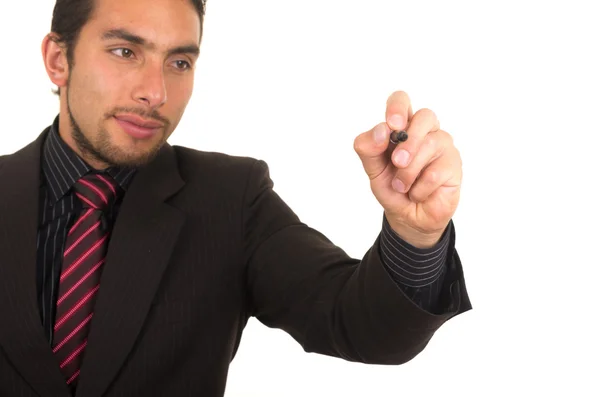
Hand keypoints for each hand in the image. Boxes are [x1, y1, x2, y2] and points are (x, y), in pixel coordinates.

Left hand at [353, 91, 461, 247]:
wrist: (408, 217)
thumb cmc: (392, 188)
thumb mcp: (373, 170)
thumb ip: (369, 149)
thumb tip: (381, 131)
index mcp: (403, 126)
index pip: (401, 100)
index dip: (397, 108)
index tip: (393, 125)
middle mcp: (425, 130)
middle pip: (425, 116)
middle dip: (408, 142)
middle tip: (397, 163)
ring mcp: (442, 145)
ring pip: (429, 145)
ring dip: (408, 172)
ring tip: (401, 186)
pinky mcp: (454, 164)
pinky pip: (435, 172)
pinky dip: (420, 188)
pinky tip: (418, 192)